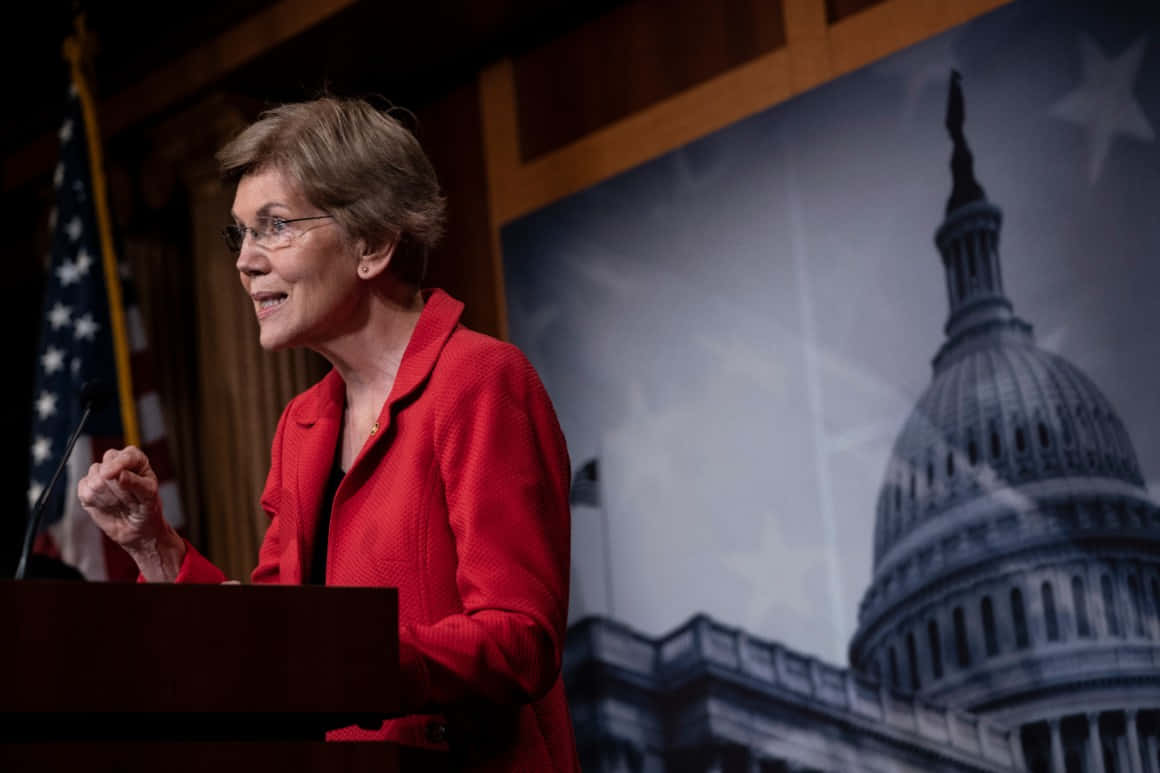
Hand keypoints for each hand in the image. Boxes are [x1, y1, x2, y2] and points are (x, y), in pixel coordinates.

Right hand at [77, 446, 184, 579]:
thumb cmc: (147, 509)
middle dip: (115, 486)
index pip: (126, 455)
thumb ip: (136, 484)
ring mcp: (101, 475)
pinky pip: (84, 490)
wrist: (137, 530)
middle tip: (128, 499)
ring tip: (120, 504)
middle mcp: (117, 463)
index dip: (118, 464)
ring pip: (94, 479)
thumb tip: (120, 474)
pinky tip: (107, 506)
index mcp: (136, 460)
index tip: (112, 475)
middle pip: (106, 466)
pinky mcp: (87, 488)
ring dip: (107, 496)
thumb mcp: (149, 497)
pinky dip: (95, 501)